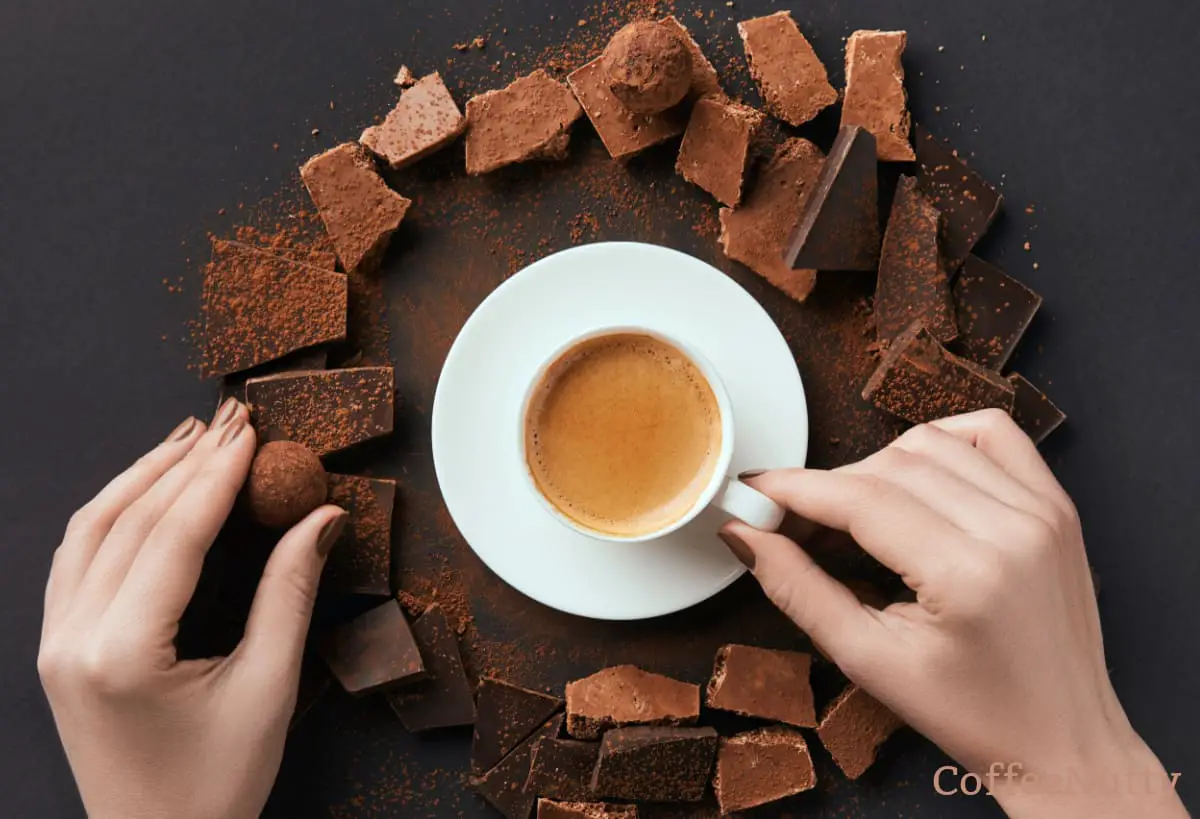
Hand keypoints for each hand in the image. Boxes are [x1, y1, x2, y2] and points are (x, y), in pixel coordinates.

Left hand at [38, 399, 346, 818]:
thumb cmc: (215, 786)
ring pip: (90, 529)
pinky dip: (114, 511)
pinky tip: (147, 489)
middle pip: (128, 520)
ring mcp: (56, 643)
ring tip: (194, 437)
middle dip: (186, 461)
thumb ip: (289, 592)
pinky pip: (78, 557)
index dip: (219, 475)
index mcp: (122, 653)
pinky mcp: (60, 648)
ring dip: (143, 476)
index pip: (173, 534)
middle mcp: (73, 640)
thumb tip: (321, 517)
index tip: (254, 431)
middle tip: (234, 417)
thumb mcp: (268, 688)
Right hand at [721, 410, 1186, 818]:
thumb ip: (798, 589)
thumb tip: (744, 535)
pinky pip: (991, 434)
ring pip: (933, 442)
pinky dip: (944, 441)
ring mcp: (1042, 510)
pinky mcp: (1056, 506)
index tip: (753, 490)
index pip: (859, 499)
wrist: (1063, 742)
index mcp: (967, 574)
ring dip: (878, 465)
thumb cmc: (971, 715)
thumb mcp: (869, 660)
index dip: (794, 489)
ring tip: (853, 511)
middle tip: (793, 520)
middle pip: (890, 464)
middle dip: (828, 485)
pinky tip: (916, 477)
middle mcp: (1013, 527)